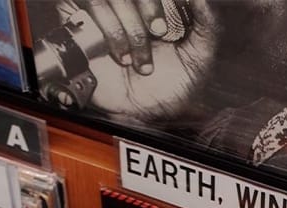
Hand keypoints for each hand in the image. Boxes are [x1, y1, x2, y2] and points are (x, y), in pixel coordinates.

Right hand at [81, 0, 219, 121]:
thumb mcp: (198, 57)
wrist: (138, 116)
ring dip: (129, 28)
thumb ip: (207, 24)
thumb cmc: (167, 89)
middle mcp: (128, 3)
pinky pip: (90, 3)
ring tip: (138, 60)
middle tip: (159, 34)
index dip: (160, 1)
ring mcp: (102, 9)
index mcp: (154, 2)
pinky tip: (121, 57)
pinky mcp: (79, 20)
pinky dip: (109, 29)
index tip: (170, 23)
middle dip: (149, 7)